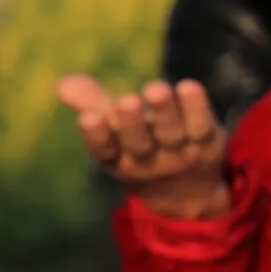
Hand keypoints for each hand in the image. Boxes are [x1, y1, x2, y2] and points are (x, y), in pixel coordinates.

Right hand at [56, 75, 228, 219]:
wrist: (187, 188)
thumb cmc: (140, 146)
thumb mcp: (114, 129)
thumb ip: (92, 103)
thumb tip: (62, 82)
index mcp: (118, 160)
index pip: (105, 151)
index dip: (96, 136)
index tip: (88, 118)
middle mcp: (148, 161)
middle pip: (139, 143)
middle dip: (132, 123)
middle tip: (127, 100)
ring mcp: (180, 154)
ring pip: (171, 133)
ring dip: (164, 112)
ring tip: (156, 89)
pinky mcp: (207, 143)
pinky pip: (201, 126)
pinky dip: (196, 107)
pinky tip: (188, 85)